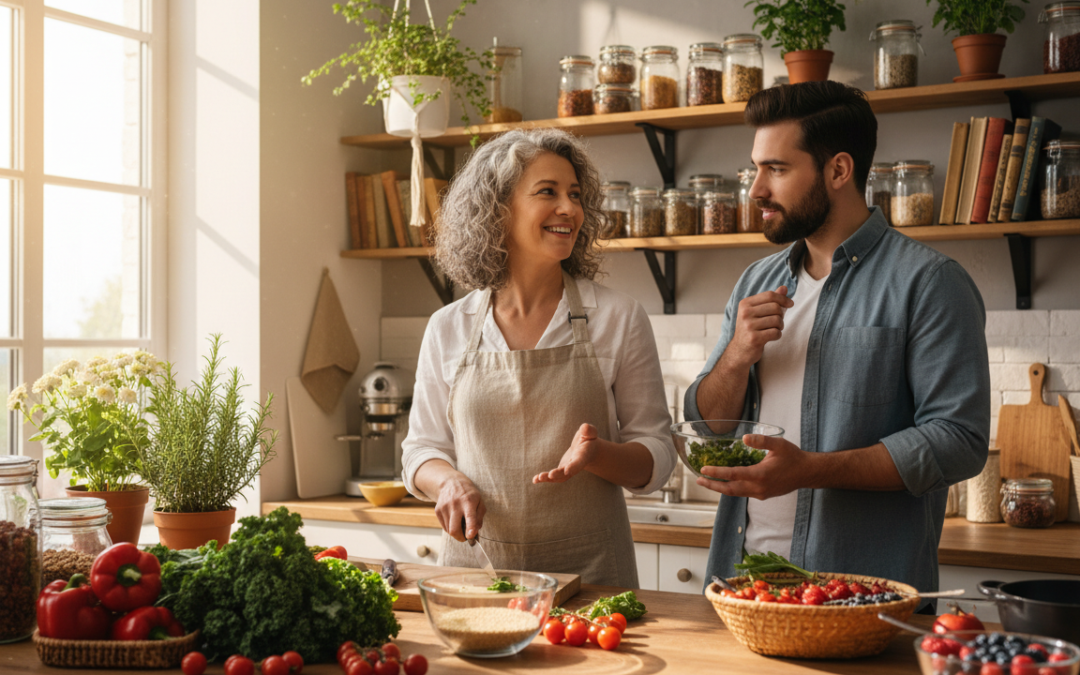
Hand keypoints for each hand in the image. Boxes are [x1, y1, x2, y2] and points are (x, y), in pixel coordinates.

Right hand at [434, 473, 484, 541]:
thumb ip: (480, 516)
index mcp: (468, 501)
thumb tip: (475, 531)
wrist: (450, 482)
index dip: (470, 528)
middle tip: (466, 537)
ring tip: (461, 524)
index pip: (470, 517)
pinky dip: (450, 528)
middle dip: (461, 538)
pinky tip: (454, 521)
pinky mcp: (437, 510)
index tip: (471, 536)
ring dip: (456, 532)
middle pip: (454, 529)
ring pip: (449, 530)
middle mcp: (455, 504)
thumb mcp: (479, 501)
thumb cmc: (468, 494)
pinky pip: (444, 526)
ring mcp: (445, 507)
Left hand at [533, 423, 601, 483]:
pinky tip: (535, 480)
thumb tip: (584, 427)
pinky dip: (545, 479)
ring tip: (538, 478)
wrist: (589, 451)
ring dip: (549, 479)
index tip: (567, 470)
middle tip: (551, 475)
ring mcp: (568, 470)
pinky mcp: (561, 471)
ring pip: (559, 477)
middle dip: (559, 474)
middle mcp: (575, 466)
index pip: (579, 462)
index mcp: (583, 456)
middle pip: (567, 473)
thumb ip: (589, 430)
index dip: (574, 466)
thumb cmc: (589, 439)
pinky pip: (553, 477)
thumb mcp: (590, 433)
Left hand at [695, 433, 814, 499]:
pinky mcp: (763, 495)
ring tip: (706, 482)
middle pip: (730, 489)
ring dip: (720, 488)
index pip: (734, 475)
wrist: (807, 473)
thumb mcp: (779, 444)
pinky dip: (731, 489)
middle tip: (698, 479)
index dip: (718, 473)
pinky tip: (724, 483)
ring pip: (735, 493)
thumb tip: (745, 438)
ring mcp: (760, 494)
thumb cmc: (793, 457)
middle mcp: (759, 488)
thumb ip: (762, 441)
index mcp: (761, 475)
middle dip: (713, 485)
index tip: (704, 470)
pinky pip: (743, 493)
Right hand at [727, 286, 792, 367]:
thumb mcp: (757, 312)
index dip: (783, 298)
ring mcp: (748, 326)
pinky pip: (776, 333)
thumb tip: (784, 288)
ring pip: (777, 320)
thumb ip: (770, 300)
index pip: (769, 295)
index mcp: (745, 304)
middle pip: (775, 307)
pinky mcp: (754, 338)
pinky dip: (777, 335)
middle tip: (777, 322)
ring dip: (780, 326)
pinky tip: (771, 337)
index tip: (790, 304)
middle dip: (781, 315)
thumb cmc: (751, 329)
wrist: (739, 350)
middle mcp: (745, 313)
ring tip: (773, 329)